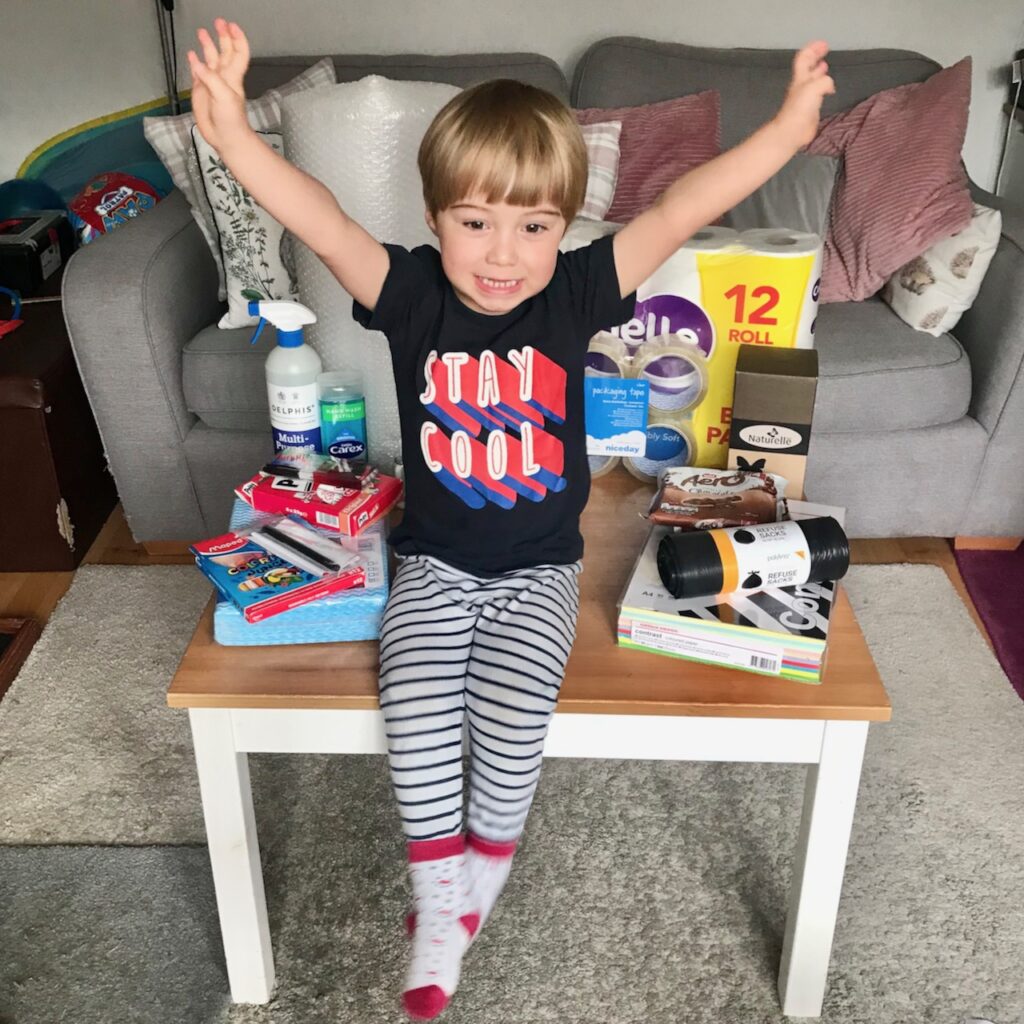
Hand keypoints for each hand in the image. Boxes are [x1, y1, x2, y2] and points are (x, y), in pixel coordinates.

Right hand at [187, 18, 251, 152]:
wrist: (225, 137)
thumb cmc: (231, 119)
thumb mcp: (224, 96)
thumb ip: (211, 79)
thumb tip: (197, 64)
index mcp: (232, 76)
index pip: (238, 53)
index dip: (237, 38)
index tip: (231, 26)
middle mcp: (222, 76)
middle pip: (224, 51)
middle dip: (222, 36)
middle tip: (218, 22)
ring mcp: (211, 82)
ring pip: (210, 59)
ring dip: (207, 45)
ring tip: (202, 32)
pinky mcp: (201, 90)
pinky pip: (197, 71)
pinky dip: (194, 62)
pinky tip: (192, 54)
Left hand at [774, 40, 835, 149]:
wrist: (792, 131)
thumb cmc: (800, 108)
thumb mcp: (814, 87)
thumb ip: (824, 81)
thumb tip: (829, 86)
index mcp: (800, 78)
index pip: (804, 58)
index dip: (812, 49)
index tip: (823, 44)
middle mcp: (802, 85)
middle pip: (807, 66)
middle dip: (815, 56)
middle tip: (825, 49)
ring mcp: (805, 97)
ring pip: (812, 79)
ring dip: (819, 71)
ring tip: (825, 65)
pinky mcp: (810, 108)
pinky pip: (817, 93)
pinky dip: (823, 87)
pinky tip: (829, 88)